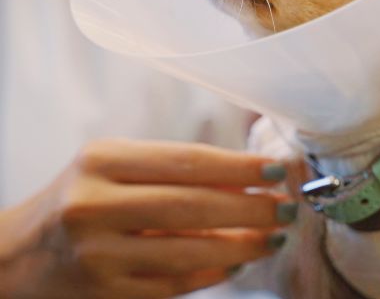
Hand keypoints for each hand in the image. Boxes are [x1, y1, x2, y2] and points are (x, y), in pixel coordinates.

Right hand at [0, 139, 294, 297]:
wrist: (18, 254)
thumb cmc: (81, 194)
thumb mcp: (116, 165)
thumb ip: (174, 168)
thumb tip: (245, 174)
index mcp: (103, 160)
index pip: (187, 160)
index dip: (239, 166)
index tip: (276, 169)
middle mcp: (96, 204)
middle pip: (194, 205)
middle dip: (251, 207)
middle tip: (287, 206)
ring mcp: (98, 255)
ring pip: (189, 251)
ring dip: (242, 244)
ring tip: (274, 235)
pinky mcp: (105, 294)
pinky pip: (174, 284)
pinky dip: (214, 272)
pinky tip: (240, 260)